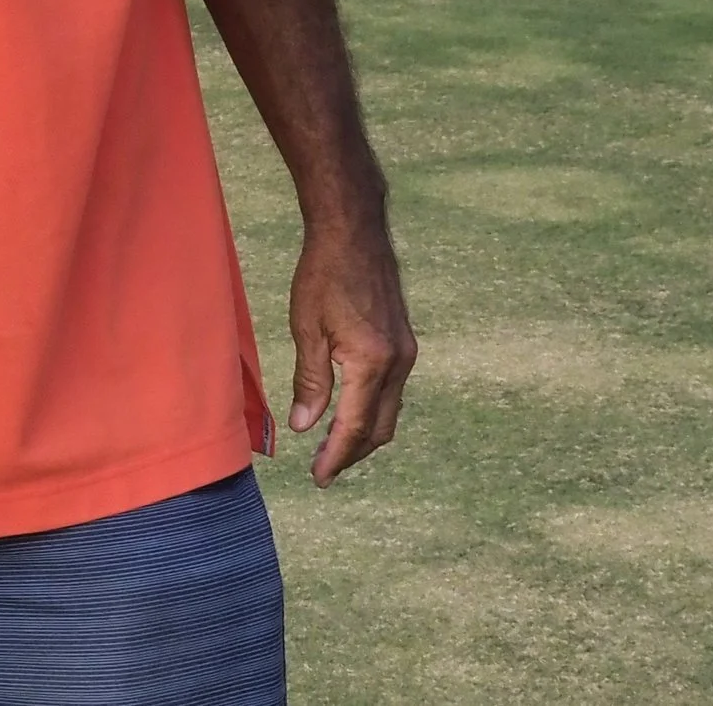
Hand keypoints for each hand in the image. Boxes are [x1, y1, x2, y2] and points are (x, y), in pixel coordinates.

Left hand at [285, 220, 416, 485]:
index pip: (355, 426)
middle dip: (352, 453)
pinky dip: (373, 410)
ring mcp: (407, 353)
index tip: (319, 478)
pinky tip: (350, 412)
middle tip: (323, 470)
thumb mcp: (306, 328)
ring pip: (390, 412)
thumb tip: (305, 427)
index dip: (337, 456)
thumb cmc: (323, 275)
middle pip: (380, 428)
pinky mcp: (405, 343)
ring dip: (364, 434)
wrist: (354, 233)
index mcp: (373, 363)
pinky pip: (393, 391)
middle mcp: (399, 363)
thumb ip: (310, 381)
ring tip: (333, 447)